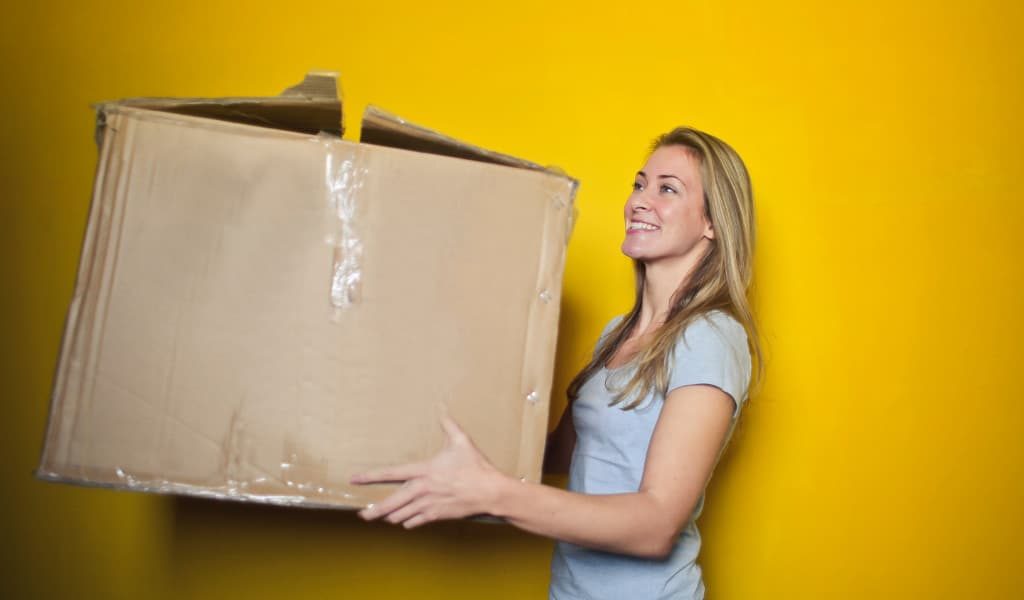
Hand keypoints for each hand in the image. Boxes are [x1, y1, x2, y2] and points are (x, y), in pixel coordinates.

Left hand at [349, 414, 508, 528]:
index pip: (391, 473)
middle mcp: (422, 489)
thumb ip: (448, 424)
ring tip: (383, 517)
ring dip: (391, 516)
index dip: (370, 476)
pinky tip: (406, 521)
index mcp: (424, 470)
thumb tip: (441, 406)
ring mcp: (428, 504)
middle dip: (374, 511)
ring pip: (401, 515)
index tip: (355, 479)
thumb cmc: (475, 466)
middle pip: (391, 503)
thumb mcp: (461, 441)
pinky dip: (408, 522)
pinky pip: (415, 522)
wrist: (489, 492)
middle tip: (362, 515)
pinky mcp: (436, 515)